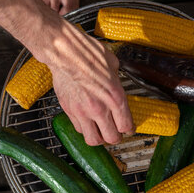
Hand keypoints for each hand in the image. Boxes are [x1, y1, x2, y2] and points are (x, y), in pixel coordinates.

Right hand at [40, 20, 133, 144]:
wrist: (64, 52)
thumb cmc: (88, 53)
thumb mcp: (113, 64)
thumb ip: (116, 80)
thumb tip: (116, 83)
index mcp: (115, 97)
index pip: (126, 125)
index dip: (129, 129)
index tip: (128, 129)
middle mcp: (100, 108)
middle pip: (111, 138)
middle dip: (115, 137)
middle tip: (115, 133)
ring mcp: (82, 112)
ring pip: (93, 139)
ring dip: (99, 137)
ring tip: (100, 131)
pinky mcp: (69, 110)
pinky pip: (79, 129)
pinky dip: (85, 128)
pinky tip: (87, 121)